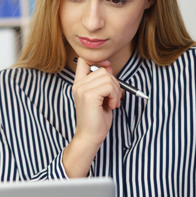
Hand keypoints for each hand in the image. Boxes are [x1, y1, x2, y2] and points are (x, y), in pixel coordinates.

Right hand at [63, 58, 121, 177]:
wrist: (90, 137)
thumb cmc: (97, 119)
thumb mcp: (102, 96)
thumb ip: (103, 81)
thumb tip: (109, 67)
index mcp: (79, 84)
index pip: (83, 60)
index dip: (98, 59)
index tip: (107, 68)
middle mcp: (78, 85)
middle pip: (102, 69)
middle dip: (114, 82)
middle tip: (114, 98)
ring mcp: (82, 89)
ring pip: (108, 77)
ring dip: (116, 90)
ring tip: (112, 102)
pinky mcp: (89, 96)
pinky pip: (109, 86)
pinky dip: (115, 96)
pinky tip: (111, 106)